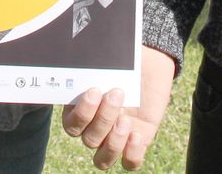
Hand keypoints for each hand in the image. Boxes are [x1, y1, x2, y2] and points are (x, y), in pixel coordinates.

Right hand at [61, 47, 176, 169]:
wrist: (150, 62)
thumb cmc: (123, 59)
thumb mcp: (109, 60)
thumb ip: (94, 66)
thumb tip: (85, 60)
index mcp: (81, 109)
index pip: (71, 125)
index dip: (81, 114)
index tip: (94, 90)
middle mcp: (95, 127)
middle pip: (88, 139)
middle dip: (102, 118)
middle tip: (116, 94)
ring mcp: (115, 137)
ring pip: (103, 158)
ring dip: (113, 141)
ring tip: (126, 119)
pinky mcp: (136, 142)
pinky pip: (129, 163)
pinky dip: (131, 154)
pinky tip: (137, 135)